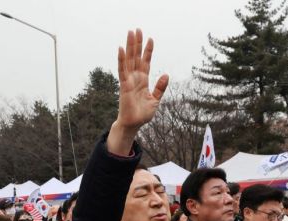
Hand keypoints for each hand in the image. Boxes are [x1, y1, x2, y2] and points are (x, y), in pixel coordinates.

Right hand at [107, 29, 168, 155]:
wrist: (133, 124)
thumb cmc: (142, 114)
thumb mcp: (155, 100)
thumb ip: (160, 88)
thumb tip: (166, 75)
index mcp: (142, 81)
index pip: (145, 62)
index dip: (148, 51)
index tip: (151, 39)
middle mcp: (135, 78)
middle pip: (136, 57)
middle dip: (137, 43)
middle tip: (137, 29)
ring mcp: (128, 80)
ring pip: (129, 60)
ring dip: (130, 46)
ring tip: (130, 33)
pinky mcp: (124, 85)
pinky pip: (122, 70)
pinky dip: (121, 59)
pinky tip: (121, 49)